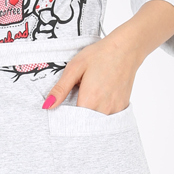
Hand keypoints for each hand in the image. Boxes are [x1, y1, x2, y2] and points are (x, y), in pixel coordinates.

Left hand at [41, 0, 173, 114]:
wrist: (126, 49)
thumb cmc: (100, 55)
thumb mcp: (75, 67)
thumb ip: (60, 89)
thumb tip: (47, 106)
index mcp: (90, 99)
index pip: (72, 123)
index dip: (65, 120)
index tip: (61, 113)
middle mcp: (104, 108)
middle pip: (85, 125)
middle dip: (76, 120)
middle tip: (74, 103)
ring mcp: (115, 109)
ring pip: (97, 124)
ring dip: (88, 117)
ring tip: (87, 98)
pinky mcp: (122, 107)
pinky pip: (107, 118)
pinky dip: (100, 114)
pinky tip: (98, 99)